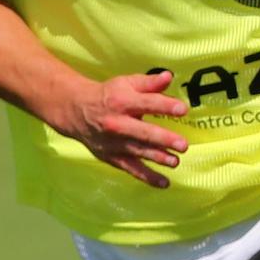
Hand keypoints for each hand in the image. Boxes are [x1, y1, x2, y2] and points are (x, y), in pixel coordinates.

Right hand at [53, 69, 189, 187]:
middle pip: (143, 132)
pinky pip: (131, 169)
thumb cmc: (109, 95)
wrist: (77, 111)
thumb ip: (150, 83)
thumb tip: (169, 77)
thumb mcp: (127, 83)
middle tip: (183, 145)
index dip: (165, 106)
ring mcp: (114, 143)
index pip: (147, 103)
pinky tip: (164, 183)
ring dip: (158, 158)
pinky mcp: (112, 157)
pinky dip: (147, 177)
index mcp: (122, 102)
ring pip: (138, 152)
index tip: (182, 109)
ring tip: (175, 162)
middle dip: (163, 139)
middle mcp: (117, 123)